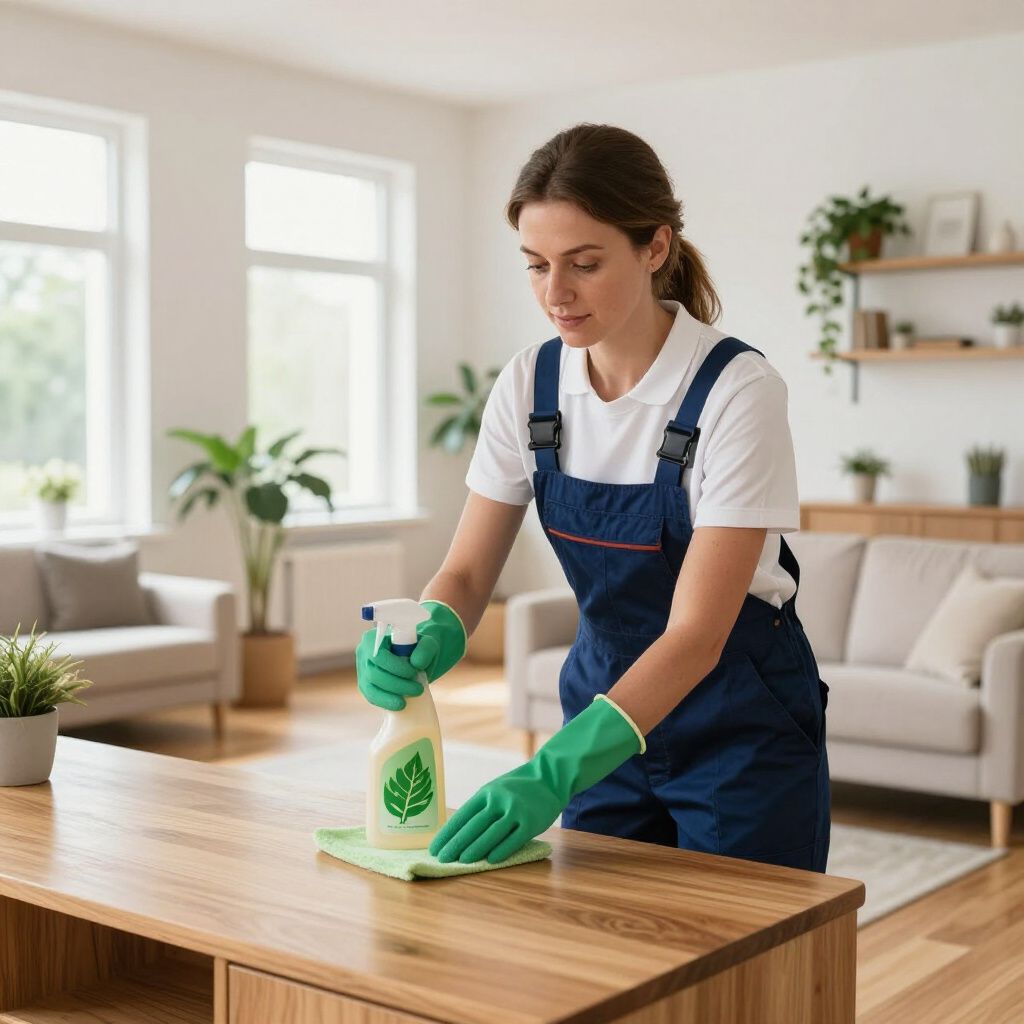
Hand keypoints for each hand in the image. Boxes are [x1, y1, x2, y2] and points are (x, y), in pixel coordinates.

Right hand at [356, 600, 466, 710]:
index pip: (378, 655)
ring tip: (413, 696)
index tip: (413, 673)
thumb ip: (425, 648)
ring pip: (371, 688)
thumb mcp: (429, 644)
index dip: (394, 667)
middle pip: (374, 673)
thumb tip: (416, 663)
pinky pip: (371, 697)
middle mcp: (364, 653)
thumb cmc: (420, 648)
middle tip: (418, 689)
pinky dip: (386, 702)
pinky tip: (400, 705)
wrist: (418, 659)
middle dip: (397, 684)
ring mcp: (363, 670)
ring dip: (392, 696)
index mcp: (374, 638)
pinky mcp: (366, 685)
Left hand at [429, 763, 564, 864]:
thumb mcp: (496, 790)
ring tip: (462, 861)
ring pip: (491, 834)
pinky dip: (501, 851)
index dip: (448, 833)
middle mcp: (499, 800)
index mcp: (486, 792)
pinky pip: (514, 840)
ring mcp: (516, 811)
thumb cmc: (518, 788)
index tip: (435, 848)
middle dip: (456, 844)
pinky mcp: (531, 822)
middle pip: (474, 826)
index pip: (462, 815)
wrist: (550, 777)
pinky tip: (490, 861)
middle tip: (443, 859)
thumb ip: (481, 808)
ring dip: (475, 849)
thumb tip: (458, 834)